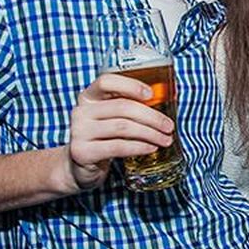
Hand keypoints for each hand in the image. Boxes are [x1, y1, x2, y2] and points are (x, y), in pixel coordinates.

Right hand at [63, 71, 174, 191]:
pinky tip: (151, 148)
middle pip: (122, 107)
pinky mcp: (82, 152)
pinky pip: (118, 146)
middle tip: (169, 126)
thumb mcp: (111, 119)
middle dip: (151, 116)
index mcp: (88, 97)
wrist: (79, 166)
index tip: (151, 94)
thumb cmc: (103, 138)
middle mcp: (81, 111)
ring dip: (150, 133)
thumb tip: (165, 103)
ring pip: (123, 127)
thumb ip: (129, 107)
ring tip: (165, 139)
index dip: (130, 85)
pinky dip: (139, 147)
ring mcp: (79, 132)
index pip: (106, 82)